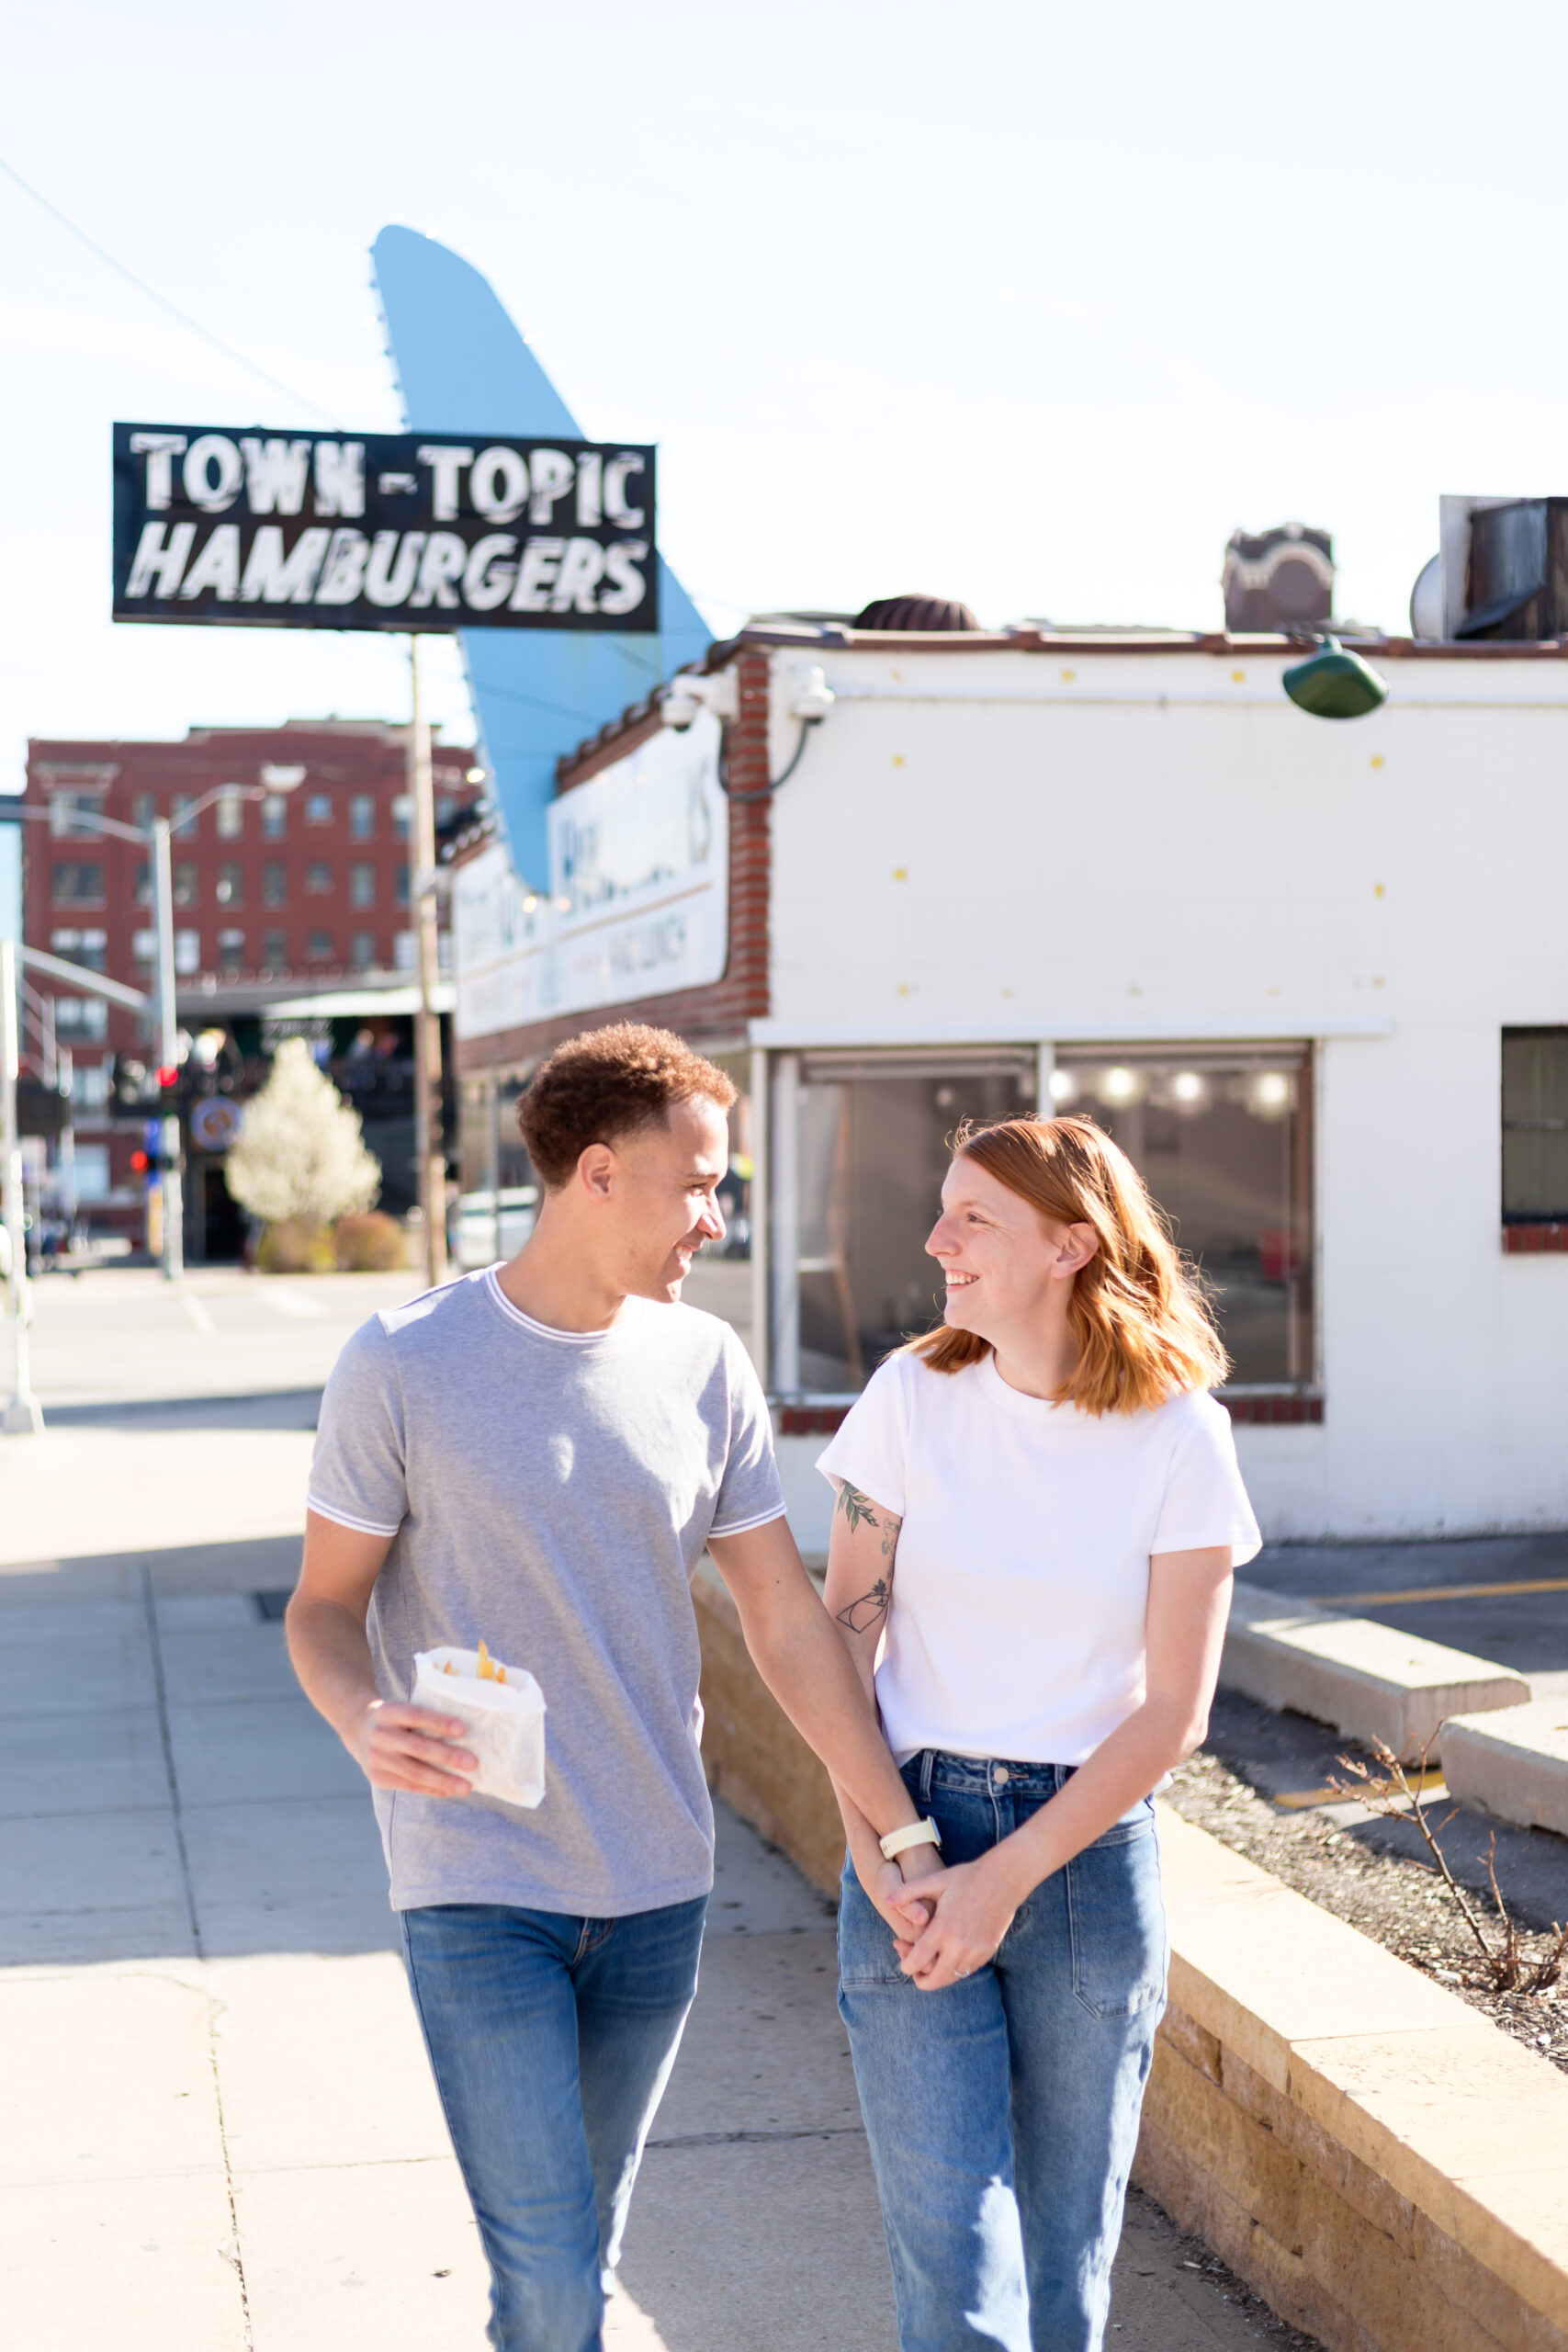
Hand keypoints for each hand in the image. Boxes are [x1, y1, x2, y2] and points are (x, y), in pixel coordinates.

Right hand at [349, 1699, 475, 1795]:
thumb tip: (468, 1730)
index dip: (438, 1722)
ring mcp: (377, 1758)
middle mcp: (380, 1735)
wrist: (358, 1729)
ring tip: (467, 1786)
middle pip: (417, 1747)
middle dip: (447, 1756)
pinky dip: (432, 1789)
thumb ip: (425, 1717)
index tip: (462, 1729)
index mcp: (388, 1711)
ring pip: (414, 1772)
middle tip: (473, 1763)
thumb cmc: (397, 1718)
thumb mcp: (403, 1708)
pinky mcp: (378, 1778)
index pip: (415, 1715)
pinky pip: (409, 1785)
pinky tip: (450, 1791)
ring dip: (443, 1780)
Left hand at [888, 1857, 1017, 1990]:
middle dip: (921, 1980)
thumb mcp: (935, 1881)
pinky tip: (950, 1956)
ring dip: (939, 1975)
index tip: (904, 1963)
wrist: (1004, 1879)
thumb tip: (885, 1901)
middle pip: (935, 1980)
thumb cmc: (966, 1877)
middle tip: (915, 1972)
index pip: (917, 1962)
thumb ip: (907, 1893)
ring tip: (932, 1963)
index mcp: (942, 1928)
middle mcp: (959, 1944)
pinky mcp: (988, 1951)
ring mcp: (975, 1950)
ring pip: (952, 1977)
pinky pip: (968, 1970)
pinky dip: (956, 1968)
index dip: (906, 1967)